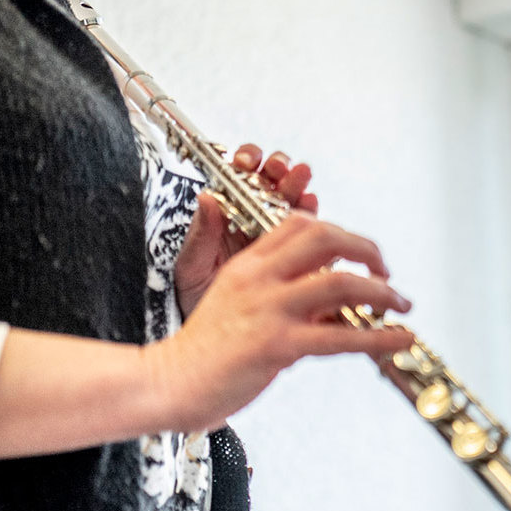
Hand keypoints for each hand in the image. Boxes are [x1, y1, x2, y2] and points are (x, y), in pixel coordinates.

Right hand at [150, 211, 411, 430]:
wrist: (167, 383)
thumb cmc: (202, 352)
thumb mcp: (233, 303)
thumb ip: (275, 293)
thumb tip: (327, 303)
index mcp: (247, 265)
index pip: (300, 225)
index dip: (338, 233)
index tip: (358, 255)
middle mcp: (260, 278)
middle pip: (326, 238)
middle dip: (367, 250)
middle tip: (386, 273)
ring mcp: (270, 309)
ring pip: (342, 283)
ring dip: (383, 293)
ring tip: (402, 306)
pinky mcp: (277, 345)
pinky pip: (341, 337)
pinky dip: (380, 337)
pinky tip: (400, 339)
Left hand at [175, 145, 318, 316]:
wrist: (213, 349)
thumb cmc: (197, 305)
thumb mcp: (192, 269)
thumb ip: (202, 235)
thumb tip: (207, 196)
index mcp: (227, 219)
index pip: (240, 180)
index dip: (248, 162)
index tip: (248, 161)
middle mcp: (255, 224)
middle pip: (273, 185)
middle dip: (279, 171)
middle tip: (280, 169)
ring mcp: (280, 242)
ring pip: (296, 205)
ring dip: (300, 190)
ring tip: (303, 184)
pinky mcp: (301, 264)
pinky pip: (314, 240)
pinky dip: (318, 224)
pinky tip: (315, 211)